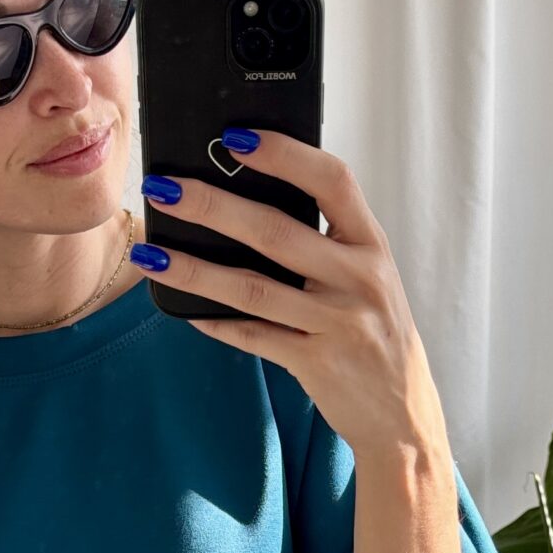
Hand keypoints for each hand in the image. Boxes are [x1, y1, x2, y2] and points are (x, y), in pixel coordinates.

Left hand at [139, 129, 448, 468]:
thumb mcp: (369, 277)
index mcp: (371, 244)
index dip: (285, 154)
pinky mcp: (316, 363)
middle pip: (276, 231)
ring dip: (194, 269)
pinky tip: (183, 311)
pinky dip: (216, 323)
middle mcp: (359, 279)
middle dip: (212, 206)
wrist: (402, 414)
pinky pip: (253, 337)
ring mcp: (338, 323)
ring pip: (252, 289)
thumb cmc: (376, 332)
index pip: (332, 181)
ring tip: (151, 252)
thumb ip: (329, 242)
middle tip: (164, 188)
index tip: (236, 138)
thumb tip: (252, 199)